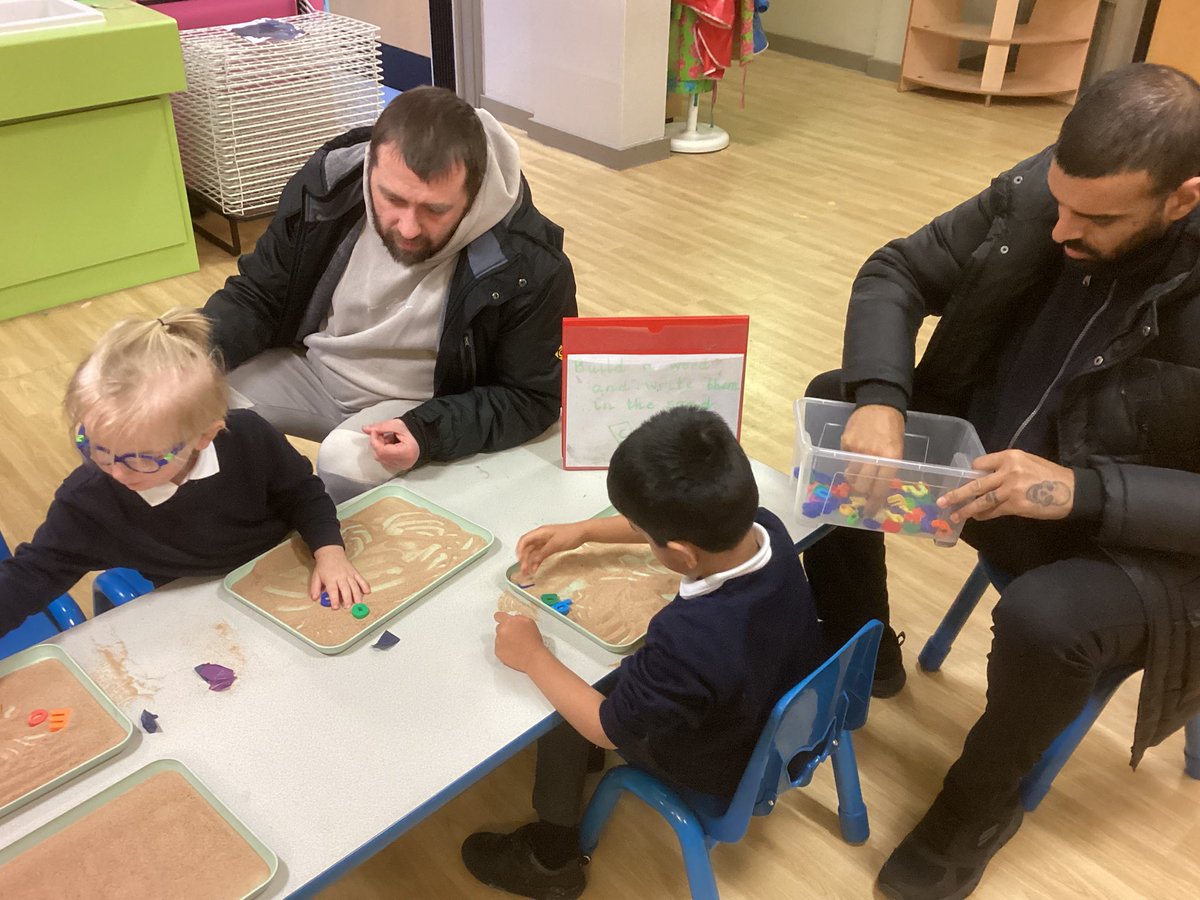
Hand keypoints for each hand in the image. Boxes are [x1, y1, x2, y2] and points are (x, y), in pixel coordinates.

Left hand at [309, 545, 370, 607]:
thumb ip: (315, 589)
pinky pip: (361, 579)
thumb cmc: (323, 566)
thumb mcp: (316, 577)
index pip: (333, 590)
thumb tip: (315, 598)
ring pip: (355, 585)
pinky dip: (365, 585)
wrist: (331, 553)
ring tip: (358, 603)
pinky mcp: (354, 572)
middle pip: (346, 589)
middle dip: (347, 599)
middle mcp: (341, 576)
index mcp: (330, 578)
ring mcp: (349, 574)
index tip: (335, 607)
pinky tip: (367, 592)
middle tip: (347, 607)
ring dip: (357, 595)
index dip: (334, 600)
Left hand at [362, 418, 420, 472]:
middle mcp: (403, 463)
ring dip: (380, 447)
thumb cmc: (411, 433)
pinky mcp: (397, 468)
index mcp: (406, 452)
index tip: (374, 431)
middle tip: (381, 434)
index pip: (382, 450)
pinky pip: (383, 461)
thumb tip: (365, 429)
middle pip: (380, 455)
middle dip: (377, 443)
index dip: (374, 440)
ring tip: (388, 440)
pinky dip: (383, 452)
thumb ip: (381, 427)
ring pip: (380, 458)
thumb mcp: (397, 425)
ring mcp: (400, 467)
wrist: (420, 439)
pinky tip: (390, 446)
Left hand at [494, 611, 547, 671]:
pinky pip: (499, 648)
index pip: (498, 616)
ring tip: (517, 645)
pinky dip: (505, 650)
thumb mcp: (529, 622)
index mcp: (509, 621)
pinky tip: (514, 651)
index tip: (502, 620)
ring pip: (499, 638)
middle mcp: (502, 630)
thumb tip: (513, 619)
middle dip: (506, 631)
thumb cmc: (533, 641)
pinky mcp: (497, 652)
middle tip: (516, 636)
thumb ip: (518, 618)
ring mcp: (498, 642)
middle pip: (499, 628)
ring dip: (505, 641)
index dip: (501, 618)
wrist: (533, 657)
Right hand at [516, 523, 584, 576]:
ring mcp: (545, 541)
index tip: (519, 560)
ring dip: (529, 562)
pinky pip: (540, 554)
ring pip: (533, 552)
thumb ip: (542, 553)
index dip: (519, 550)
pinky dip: (537, 561)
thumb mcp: (555, 545)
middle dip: (524, 559)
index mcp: (540, 532)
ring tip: (528, 572)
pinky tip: (535, 568)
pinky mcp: (550, 546)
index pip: (524, 540)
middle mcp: (540, 536)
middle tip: (523, 569)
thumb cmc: (570, 534)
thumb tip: (533, 560)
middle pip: (527, 548)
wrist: (582, 533)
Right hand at [841, 404, 904, 513]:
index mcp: (891, 457)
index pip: (881, 487)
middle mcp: (873, 455)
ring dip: (853, 480)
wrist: (879, 403)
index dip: (874, 502)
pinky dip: (849, 463)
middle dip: (862, 493)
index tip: (871, 511)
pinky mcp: (846, 442)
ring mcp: (857, 448)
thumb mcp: (897, 448)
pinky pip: (845, 460)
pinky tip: (854, 456)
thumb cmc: (893, 427)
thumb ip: (888, 466)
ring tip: (857, 477)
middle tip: (863, 494)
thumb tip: (878, 485)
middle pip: (862, 485)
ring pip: (850, 475)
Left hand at [939, 450, 1074, 522]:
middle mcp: (1007, 471)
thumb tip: (984, 477)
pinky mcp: (1016, 505)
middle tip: (943, 501)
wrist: (1071, 491)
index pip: (980, 463)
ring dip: (967, 509)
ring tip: (954, 515)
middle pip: (976, 483)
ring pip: (982, 500)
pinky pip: (994, 511)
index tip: (963, 480)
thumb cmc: (1049, 475)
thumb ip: (1005, 467)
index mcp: (1010, 456)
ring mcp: (1010, 489)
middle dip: (957, 494)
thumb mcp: (1027, 462)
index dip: (971, 473)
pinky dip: (984, 515)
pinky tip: (976, 517)